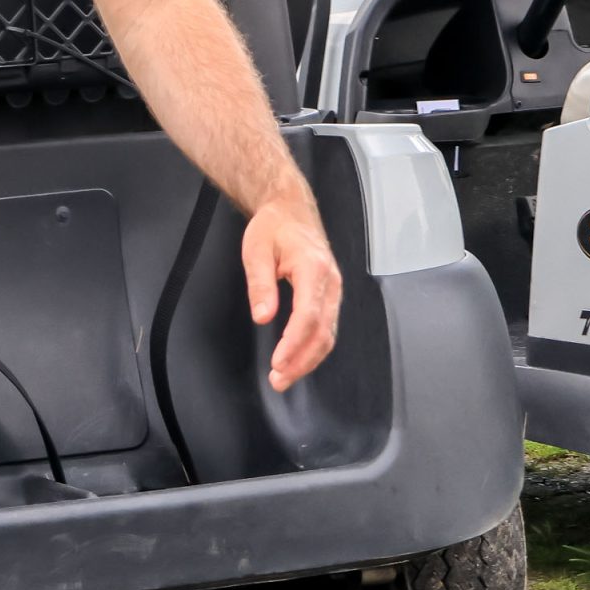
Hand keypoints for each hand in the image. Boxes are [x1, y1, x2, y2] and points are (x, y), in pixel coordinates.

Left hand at [241, 194, 340, 391]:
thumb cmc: (273, 227)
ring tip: (285, 377)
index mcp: (312, 267)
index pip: (308, 315)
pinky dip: (314, 349)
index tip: (278, 363)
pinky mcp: (330, 295)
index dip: (294, 343)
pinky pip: (327, 327)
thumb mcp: (256, 250)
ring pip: (329, 334)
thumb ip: (260, 284)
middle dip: (302, 360)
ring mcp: (334, 289)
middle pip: (323, 331)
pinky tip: (298, 360)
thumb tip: (262, 317)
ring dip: (309, 360)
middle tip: (278, 379)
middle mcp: (330, 281)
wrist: (291, 210)